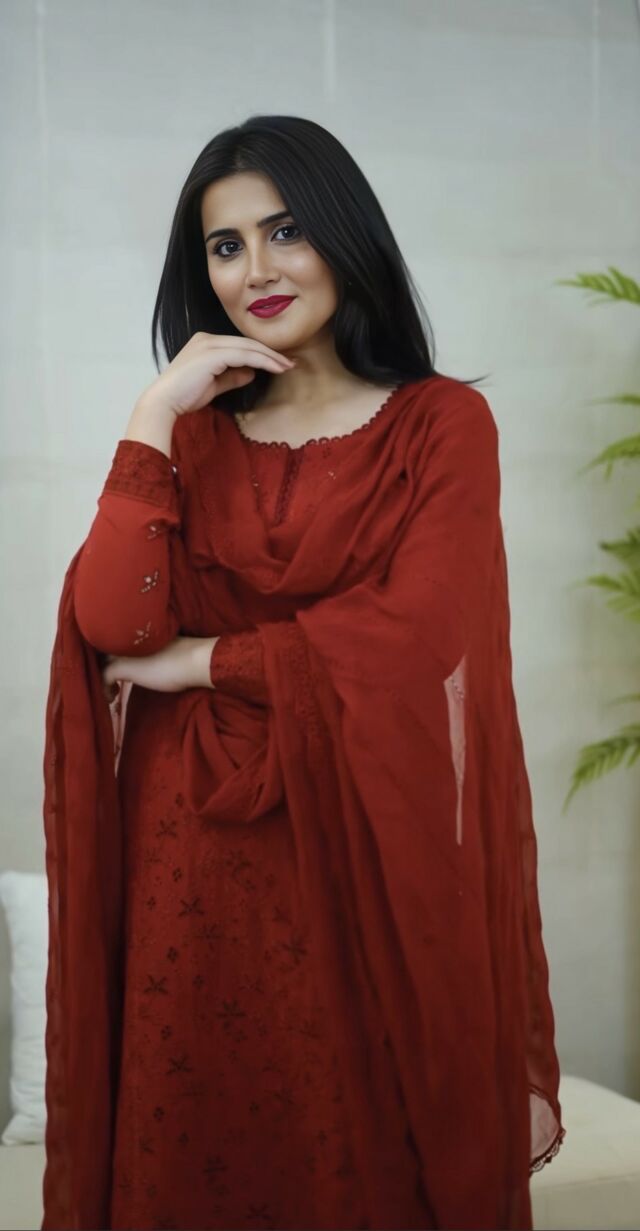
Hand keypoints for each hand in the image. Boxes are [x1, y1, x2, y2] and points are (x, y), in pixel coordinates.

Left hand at [101, 635, 218, 701]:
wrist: (195, 660)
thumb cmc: (188, 657)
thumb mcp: (165, 650)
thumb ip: (151, 653)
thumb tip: (149, 663)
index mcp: (138, 633)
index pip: (115, 639)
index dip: (112, 653)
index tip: (115, 666)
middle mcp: (127, 638)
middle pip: (105, 650)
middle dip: (104, 664)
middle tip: (110, 681)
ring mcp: (123, 652)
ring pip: (101, 662)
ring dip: (102, 677)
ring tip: (111, 691)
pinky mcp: (122, 667)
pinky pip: (104, 677)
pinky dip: (105, 689)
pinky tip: (112, 698)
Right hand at [138, 332, 295, 417]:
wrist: (164, 402)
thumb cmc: (184, 397)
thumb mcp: (214, 385)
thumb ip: (232, 377)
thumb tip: (252, 373)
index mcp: (206, 343)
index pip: (240, 346)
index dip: (261, 354)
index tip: (280, 363)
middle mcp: (207, 339)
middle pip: (247, 343)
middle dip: (271, 353)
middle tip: (290, 363)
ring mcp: (209, 344)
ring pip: (248, 347)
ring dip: (270, 357)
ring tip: (287, 366)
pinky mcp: (213, 353)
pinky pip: (244, 355)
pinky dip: (262, 361)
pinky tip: (275, 368)